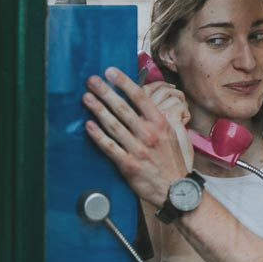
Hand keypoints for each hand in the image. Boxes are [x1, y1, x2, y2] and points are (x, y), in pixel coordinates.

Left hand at [82, 67, 190, 209]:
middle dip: (105, 92)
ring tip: (86, 98)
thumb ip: (161, 119)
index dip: (123, 82)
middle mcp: (149, 134)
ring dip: (98, 110)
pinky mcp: (128, 164)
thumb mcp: (174, 135)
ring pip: (113, 125)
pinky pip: (109, 147)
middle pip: (123, 108)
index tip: (110, 71)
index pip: (140, 97)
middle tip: (92, 80)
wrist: (176, 190)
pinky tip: (88, 126)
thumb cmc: (173, 161)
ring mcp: (138, 149)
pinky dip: (98, 136)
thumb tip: (148, 104)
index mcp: (161, 123)